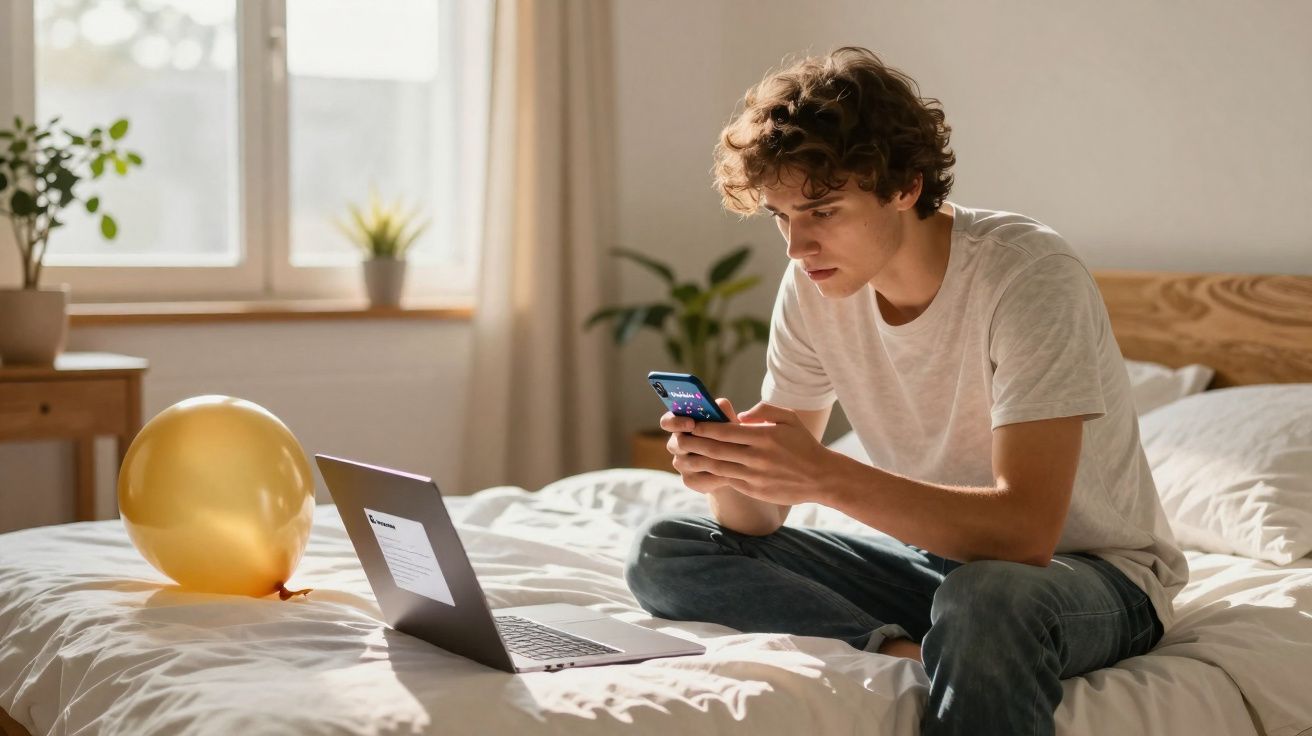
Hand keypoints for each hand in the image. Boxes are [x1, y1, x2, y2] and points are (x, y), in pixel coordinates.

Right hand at [662, 398, 739, 494]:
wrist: (737, 465)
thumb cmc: (730, 437)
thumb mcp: (729, 422)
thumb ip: (723, 411)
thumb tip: (720, 405)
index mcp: (681, 425)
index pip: (667, 422)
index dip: (675, 422)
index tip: (691, 423)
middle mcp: (676, 444)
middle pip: (676, 443)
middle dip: (696, 442)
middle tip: (715, 441)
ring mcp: (681, 464)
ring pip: (690, 462)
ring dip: (710, 459)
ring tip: (730, 457)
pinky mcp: (689, 480)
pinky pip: (700, 478)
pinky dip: (716, 476)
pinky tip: (730, 473)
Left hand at [667, 401, 836, 505]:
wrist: (821, 477)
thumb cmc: (803, 444)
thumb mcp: (788, 418)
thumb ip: (763, 410)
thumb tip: (739, 415)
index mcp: (764, 436)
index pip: (725, 431)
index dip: (704, 427)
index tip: (691, 423)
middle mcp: (757, 456)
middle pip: (716, 449)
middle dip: (694, 443)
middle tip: (679, 439)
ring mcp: (755, 475)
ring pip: (717, 467)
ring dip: (697, 460)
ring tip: (683, 454)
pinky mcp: (754, 489)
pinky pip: (727, 480)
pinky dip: (711, 474)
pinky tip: (701, 469)